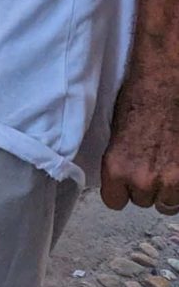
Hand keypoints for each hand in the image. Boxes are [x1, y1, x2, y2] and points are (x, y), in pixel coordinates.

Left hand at [100, 68, 178, 213]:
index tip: (125, 179)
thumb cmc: (136, 101)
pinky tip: (176, 162)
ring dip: (167, 187)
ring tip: (166, 162)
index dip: (120, 190)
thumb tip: (119, 182)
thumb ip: (118, 165)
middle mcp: (143, 180)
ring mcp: (171, 180)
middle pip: (143, 201)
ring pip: (167, 202)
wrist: (164, 84)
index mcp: (117, 169)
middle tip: (149, 162)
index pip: (114, 202)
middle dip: (145, 186)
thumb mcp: (115, 135)